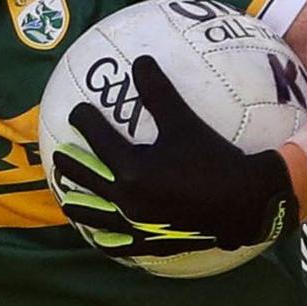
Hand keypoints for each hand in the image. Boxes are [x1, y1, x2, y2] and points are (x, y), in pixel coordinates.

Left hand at [53, 55, 298, 252]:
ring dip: (79, 204)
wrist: (246, 204)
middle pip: (87, 180)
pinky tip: (103, 236)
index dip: (85, 121)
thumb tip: (140, 62)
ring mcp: (137, 224)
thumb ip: (159, 92)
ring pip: (96, 216)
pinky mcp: (151, 242)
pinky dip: (105, 239)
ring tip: (68, 199)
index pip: (98, 140)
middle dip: (71, 165)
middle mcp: (128, 200)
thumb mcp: (185, 122)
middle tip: (60, 154)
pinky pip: (120, 243)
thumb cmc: (214, 160)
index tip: (78, 112)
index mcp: (131, 170)